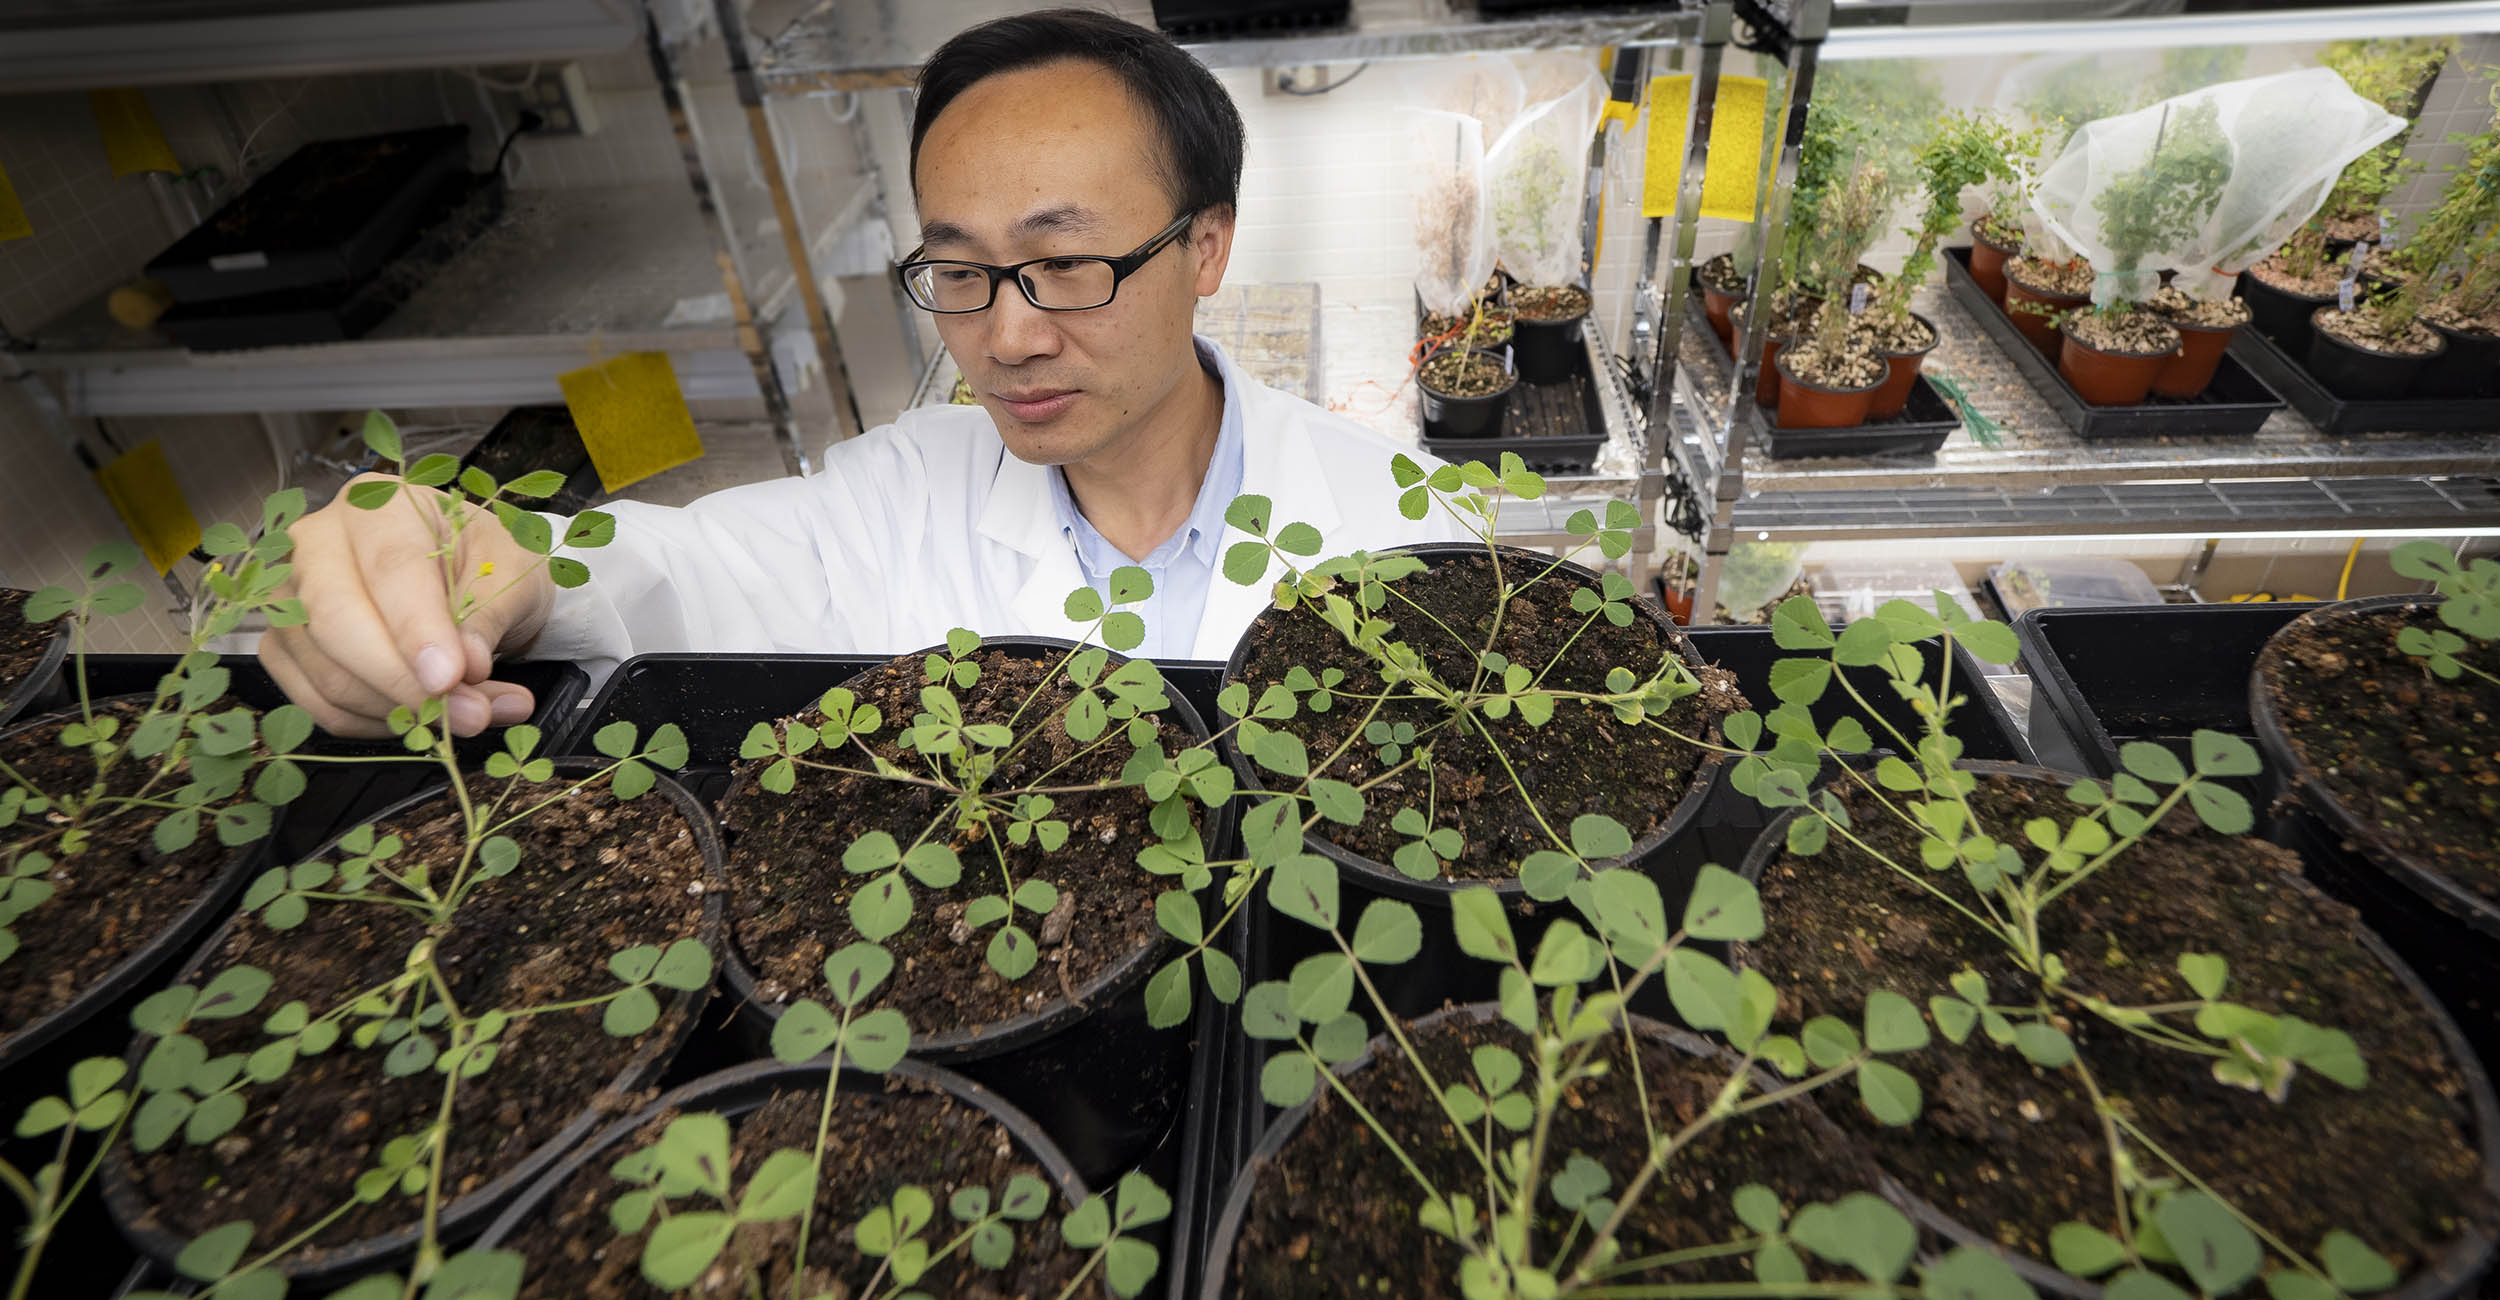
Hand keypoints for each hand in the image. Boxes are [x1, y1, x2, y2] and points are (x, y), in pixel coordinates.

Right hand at [260, 473, 555, 739]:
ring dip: (403, 712)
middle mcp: (316, 543)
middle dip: (405, 683)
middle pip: (337, 623)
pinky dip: (379, 723)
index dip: (417, 630)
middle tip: (471, 715)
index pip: (389, 568)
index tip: (451, 678)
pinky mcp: (282, 648)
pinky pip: (320, 704)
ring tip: (475, 714)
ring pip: (328, 674)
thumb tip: (465, 667)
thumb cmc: (483, 561)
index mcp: (377, 506)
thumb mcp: (510, 570)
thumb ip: (488, 615)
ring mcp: (288, 598)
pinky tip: (426, 717)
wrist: (462, 574)